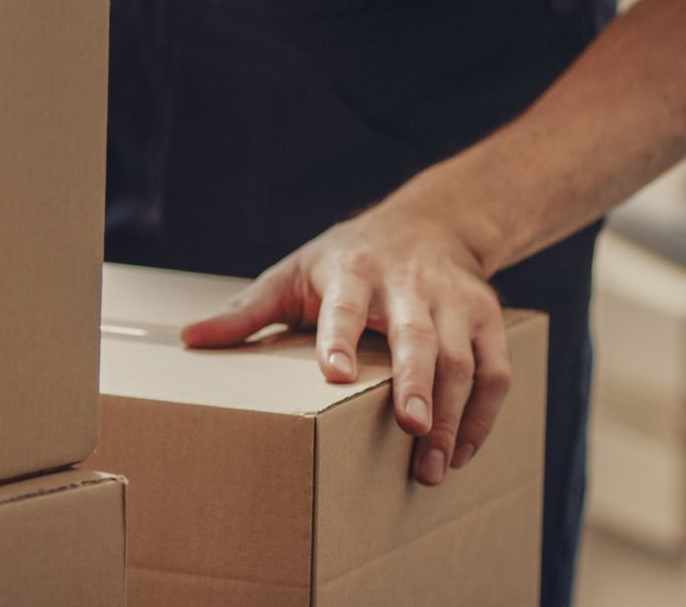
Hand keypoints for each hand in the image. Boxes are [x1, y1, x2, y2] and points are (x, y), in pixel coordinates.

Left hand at [181, 205, 510, 486]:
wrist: (433, 221)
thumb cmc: (348, 258)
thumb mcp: (293, 272)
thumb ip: (247, 309)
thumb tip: (189, 339)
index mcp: (352, 272)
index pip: (345, 305)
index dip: (339, 337)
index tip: (335, 374)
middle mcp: (408, 284)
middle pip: (416, 335)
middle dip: (415, 384)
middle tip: (411, 429)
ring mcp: (453, 301)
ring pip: (462, 358)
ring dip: (453, 415)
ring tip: (434, 465)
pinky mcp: (487, 319)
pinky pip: (496, 370)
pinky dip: (484, 415)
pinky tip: (463, 452)